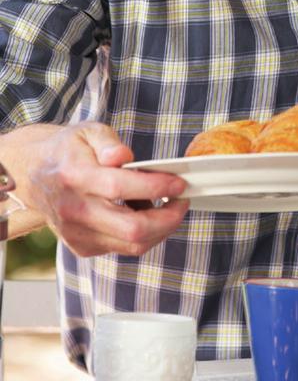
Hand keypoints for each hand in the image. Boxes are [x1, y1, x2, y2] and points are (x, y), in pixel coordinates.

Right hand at [22, 122, 188, 256]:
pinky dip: (143, 235)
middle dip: (168, 218)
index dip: (157, 186)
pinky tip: (143, 214)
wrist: (33, 174)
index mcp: (76, 177)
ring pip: (132, 244)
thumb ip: (108, 142)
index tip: (180, 184)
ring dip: (161, 228)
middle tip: (181, 202)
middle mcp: (75, 210)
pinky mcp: (81, 246)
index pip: (121, 187)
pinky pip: (123, 248)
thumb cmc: (68, 151)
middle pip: (132, 228)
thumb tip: (122, 156)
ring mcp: (77, 233)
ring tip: (167, 208)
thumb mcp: (88, 132)